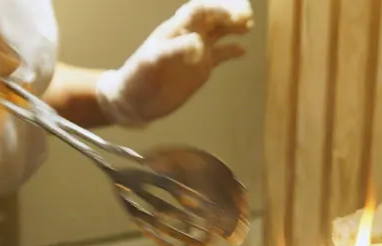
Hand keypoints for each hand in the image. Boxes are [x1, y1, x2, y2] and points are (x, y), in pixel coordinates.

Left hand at [96, 0, 252, 125]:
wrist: (133, 101)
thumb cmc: (137, 78)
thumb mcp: (151, 63)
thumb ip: (173, 51)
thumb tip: (197, 43)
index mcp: (175, 30)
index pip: (199, 11)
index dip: (217, 9)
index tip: (234, 15)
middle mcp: (187, 37)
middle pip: (212, 17)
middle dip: (229, 13)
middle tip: (247, 16)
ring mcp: (195, 52)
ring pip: (218, 33)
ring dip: (232, 27)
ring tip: (248, 26)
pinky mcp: (200, 69)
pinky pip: (219, 55)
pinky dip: (231, 51)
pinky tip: (242, 50)